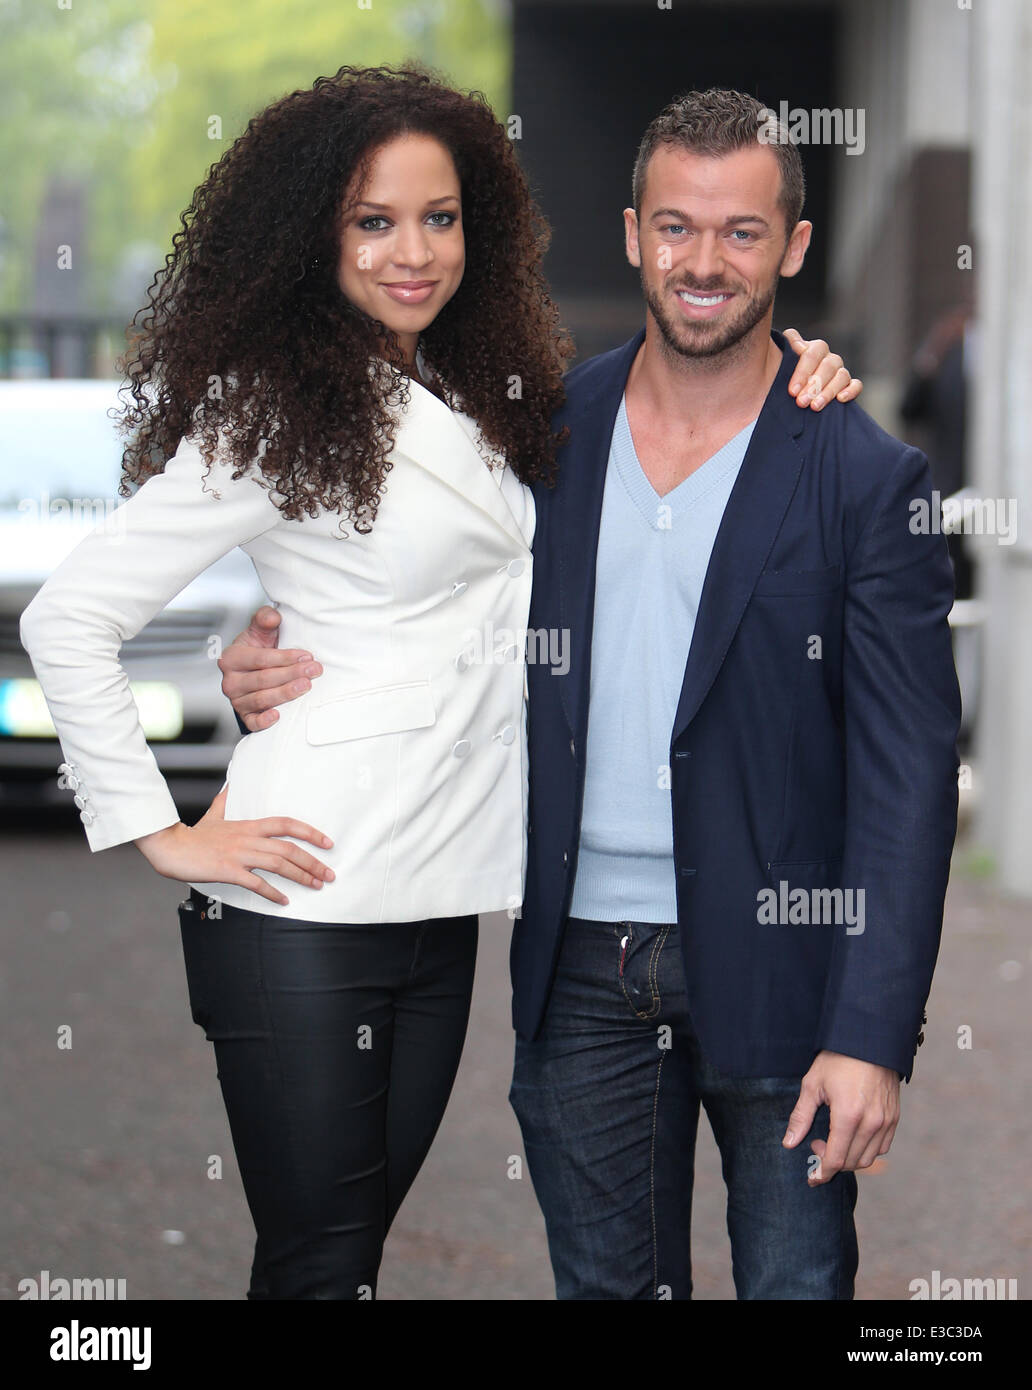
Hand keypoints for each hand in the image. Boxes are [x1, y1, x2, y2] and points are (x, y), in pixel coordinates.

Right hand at [135, 786, 334, 906]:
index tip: (327, 843)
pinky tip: (284, 901)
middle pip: (289, 848)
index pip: (287, 824)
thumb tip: (231, 786)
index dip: (310, 833)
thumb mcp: (214, 814)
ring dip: (301, 876)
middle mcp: (248, 838)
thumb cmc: (193, 835)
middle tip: (329, 875)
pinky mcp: (229, 871)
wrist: (171, 847)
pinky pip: (257, 883)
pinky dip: (273, 893)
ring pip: (279, 864)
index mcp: (248, 825)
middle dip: (313, 862)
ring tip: (316, 886)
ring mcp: (239, 854)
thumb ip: (226, 801)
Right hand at [218, 604, 322, 731]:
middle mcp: (230, 680)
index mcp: (231, 658)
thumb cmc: (259, 649)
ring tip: (306, 686)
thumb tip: (272, 617)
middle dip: (291, 674)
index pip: (260, 659)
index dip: (285, 657)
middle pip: (263, 679)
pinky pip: (252, 722)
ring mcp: (236, 700)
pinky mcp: (244, 716)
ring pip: (261, 699)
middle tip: (314, 670)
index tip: (307, 656)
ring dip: (286, 693)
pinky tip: (278, 715)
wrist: (255, 672)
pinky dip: (264, 721)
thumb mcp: (260, 631)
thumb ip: (264, 619)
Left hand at [782, 327, 862, 409]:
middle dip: (814, 385)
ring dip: (828, 391)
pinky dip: (851, 390)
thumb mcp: (777, 361)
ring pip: (842, 375)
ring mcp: (839, 371)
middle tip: (801, 402)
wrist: (789, 395)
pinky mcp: (849, 385)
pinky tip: (840, 399)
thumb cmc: (778, 376)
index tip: (792, 391)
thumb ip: (787, 347)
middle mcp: (828, 357)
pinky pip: (856, 384)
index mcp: (812, 348)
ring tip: (815, 406)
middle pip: (828, 365)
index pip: (812, 353)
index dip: (803, 372)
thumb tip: (796, 345)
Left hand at [782, 1050, 900, 1185]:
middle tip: (816, 1145)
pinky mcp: (894, 1118)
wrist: (870, 1041)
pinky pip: (882, 1147)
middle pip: (851, 1163)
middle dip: (831, 1163)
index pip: (835, 1159)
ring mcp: (886, 1121)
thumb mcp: (812, 1084)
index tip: (812, 1177)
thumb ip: (801, 1117)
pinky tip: (852, 1137)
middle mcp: (871, 1123)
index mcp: (848, 1115)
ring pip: (868, 1158)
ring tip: (833, 1141)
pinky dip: (866, 1150)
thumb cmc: (837, 1060)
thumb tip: (789, 1143)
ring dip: (849, 1159)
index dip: (822, 1173)